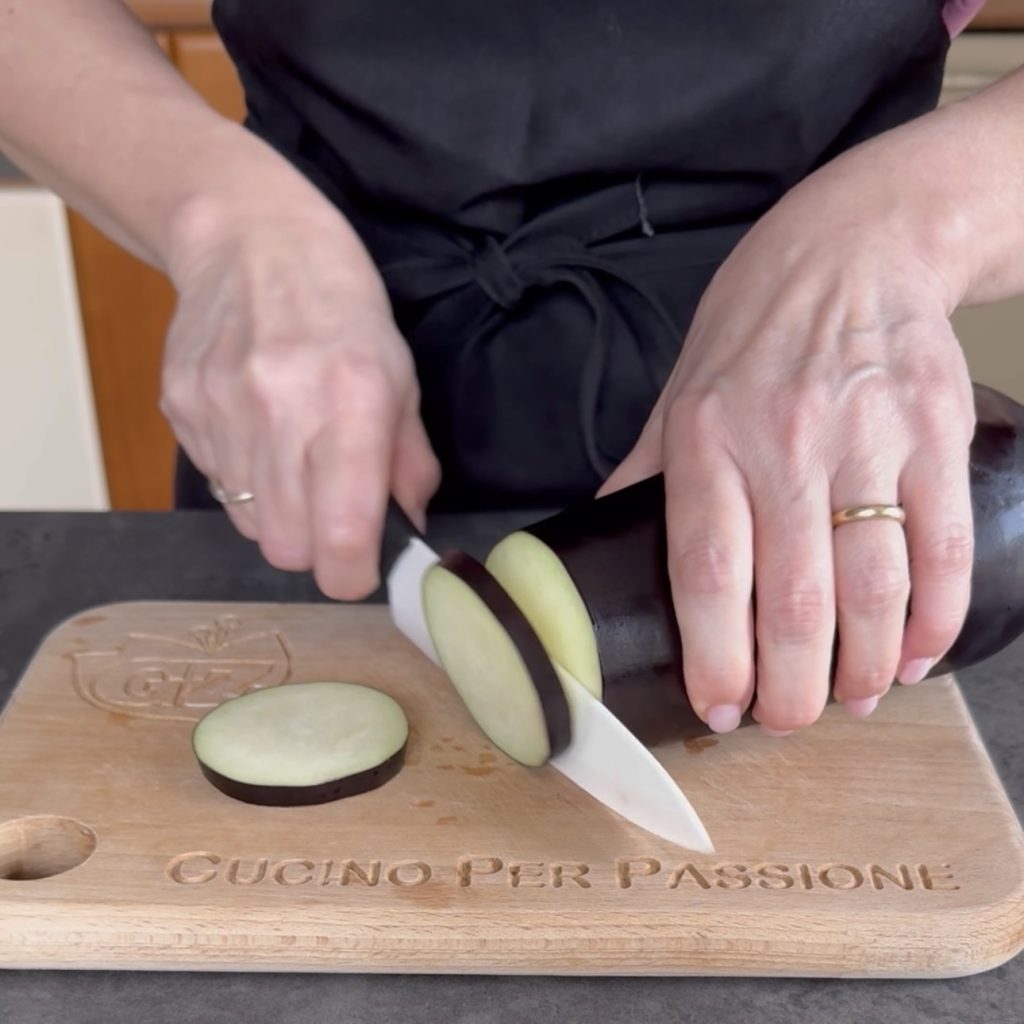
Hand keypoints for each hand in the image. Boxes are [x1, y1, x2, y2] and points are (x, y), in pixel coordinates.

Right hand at [160, 171, 439, 599]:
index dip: (353, 573)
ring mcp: (221, 410)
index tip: (363, 569)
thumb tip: (408, 532)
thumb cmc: (344, 310)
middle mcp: (281, 411)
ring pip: (250, 526)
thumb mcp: (401, 378)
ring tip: (296, 461)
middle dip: (316, 550)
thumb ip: (409, 464)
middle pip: (288, 550)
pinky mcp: (180, 408)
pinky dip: (244, 481)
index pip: (342, 537)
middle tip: (333, 518)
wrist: (250, 241)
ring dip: (280, 516)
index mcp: (352, 402)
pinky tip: (259, 432)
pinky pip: (216, 485)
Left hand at [602, 150, 976, 735]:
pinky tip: (917, 655)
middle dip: (792, 687)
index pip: (705, 571)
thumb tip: (592, 548)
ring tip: (852, 700)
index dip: (714, 656)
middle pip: (792, 600)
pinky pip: (942, 548)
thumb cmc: (754, 330)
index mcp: (707, 440)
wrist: (855, 248)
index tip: (721, 708)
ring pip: (873, 587)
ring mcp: (867, 441)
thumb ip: (643, 477)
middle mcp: (784, 444)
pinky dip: (935, 619)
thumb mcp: (678, 394)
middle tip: (788, 721)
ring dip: (866, 668)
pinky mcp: (936, 436)